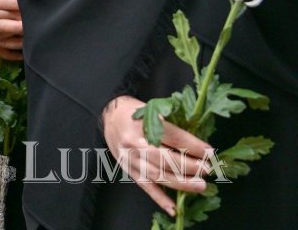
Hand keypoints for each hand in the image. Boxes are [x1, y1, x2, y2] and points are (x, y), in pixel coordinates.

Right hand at [102, 96, 211, 216]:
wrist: (109, 117)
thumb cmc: (135, 112)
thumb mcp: (153, 110)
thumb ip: (174, 126)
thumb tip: (200, 146)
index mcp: (142, 124)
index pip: (172, 137)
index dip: (194, 146)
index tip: (210, 153)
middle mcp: (134, 143)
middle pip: (165, 159)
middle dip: (189, 166)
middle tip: (207, 170)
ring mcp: (130, 159)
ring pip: (157, 175)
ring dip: (181, 183)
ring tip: (200, 186)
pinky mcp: (129, 170)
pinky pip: (146, 187)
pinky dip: (160, 199)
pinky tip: (174, 209)